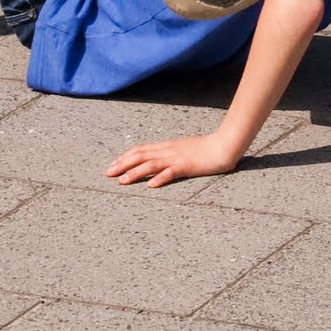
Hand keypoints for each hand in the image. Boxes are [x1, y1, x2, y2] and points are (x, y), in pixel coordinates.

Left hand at [106, 130, 239, 188]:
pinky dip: (160, 178)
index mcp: (167, 146)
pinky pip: (171, 172)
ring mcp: (177, 158)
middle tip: (107, 174)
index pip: (141, 149)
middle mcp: (168, 150)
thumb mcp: (183, 149)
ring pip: (151, 164)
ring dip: (135, 172)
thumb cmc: (206, 148)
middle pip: (140, 155)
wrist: (223, 145)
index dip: (125, 156)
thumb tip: (158, 161)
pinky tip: (151, 185)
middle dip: (122, 164)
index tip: (113, 164)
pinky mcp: (187, 166)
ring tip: (122, 181)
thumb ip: (170, 153)